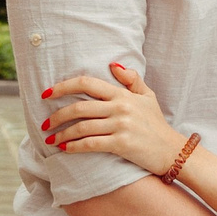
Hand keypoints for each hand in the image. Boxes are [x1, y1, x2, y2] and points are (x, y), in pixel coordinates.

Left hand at [43, 64, 183, 174]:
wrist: (171, 150)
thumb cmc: (156, 124)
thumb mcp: (148, 96)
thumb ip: (131, 79)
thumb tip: (112, 65)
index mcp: (122, 94)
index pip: (87, 83)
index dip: (63, 87)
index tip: (46, 94)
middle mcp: (120, 107)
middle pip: (79, 107)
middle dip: (57, 115)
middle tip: (44, 123)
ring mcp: (121, 126)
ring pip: (82, 127)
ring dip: (62, 133)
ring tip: (51, 139)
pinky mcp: (121, 144)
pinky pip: (90, 144)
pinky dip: (74, 146)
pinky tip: (65, 148)